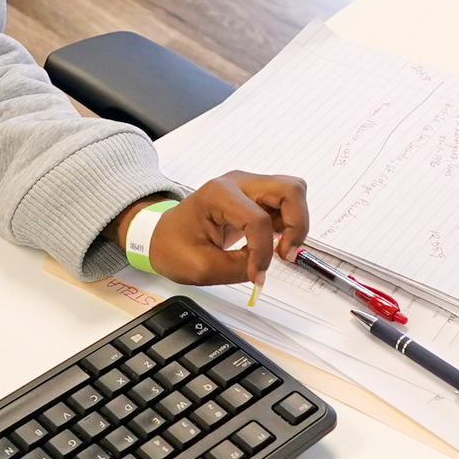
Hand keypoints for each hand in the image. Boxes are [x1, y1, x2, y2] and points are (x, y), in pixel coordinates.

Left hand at [117, 173, 309, 289]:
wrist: (162, 234)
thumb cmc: (173, 245)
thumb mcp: (199, 267)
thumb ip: (236, 269)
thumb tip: (263, 269)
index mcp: (218, 195)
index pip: (258, 220)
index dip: (263, 252)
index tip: (256, 275)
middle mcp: (238, 183)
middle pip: (290, 190)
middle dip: (297, 225)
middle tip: (285, 252)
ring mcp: (249, 187)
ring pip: (293, 192)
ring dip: (296, 222)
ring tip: (281, 248)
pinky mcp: (256, 197)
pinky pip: (286, 204)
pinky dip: (288, 224)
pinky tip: (275, 242)